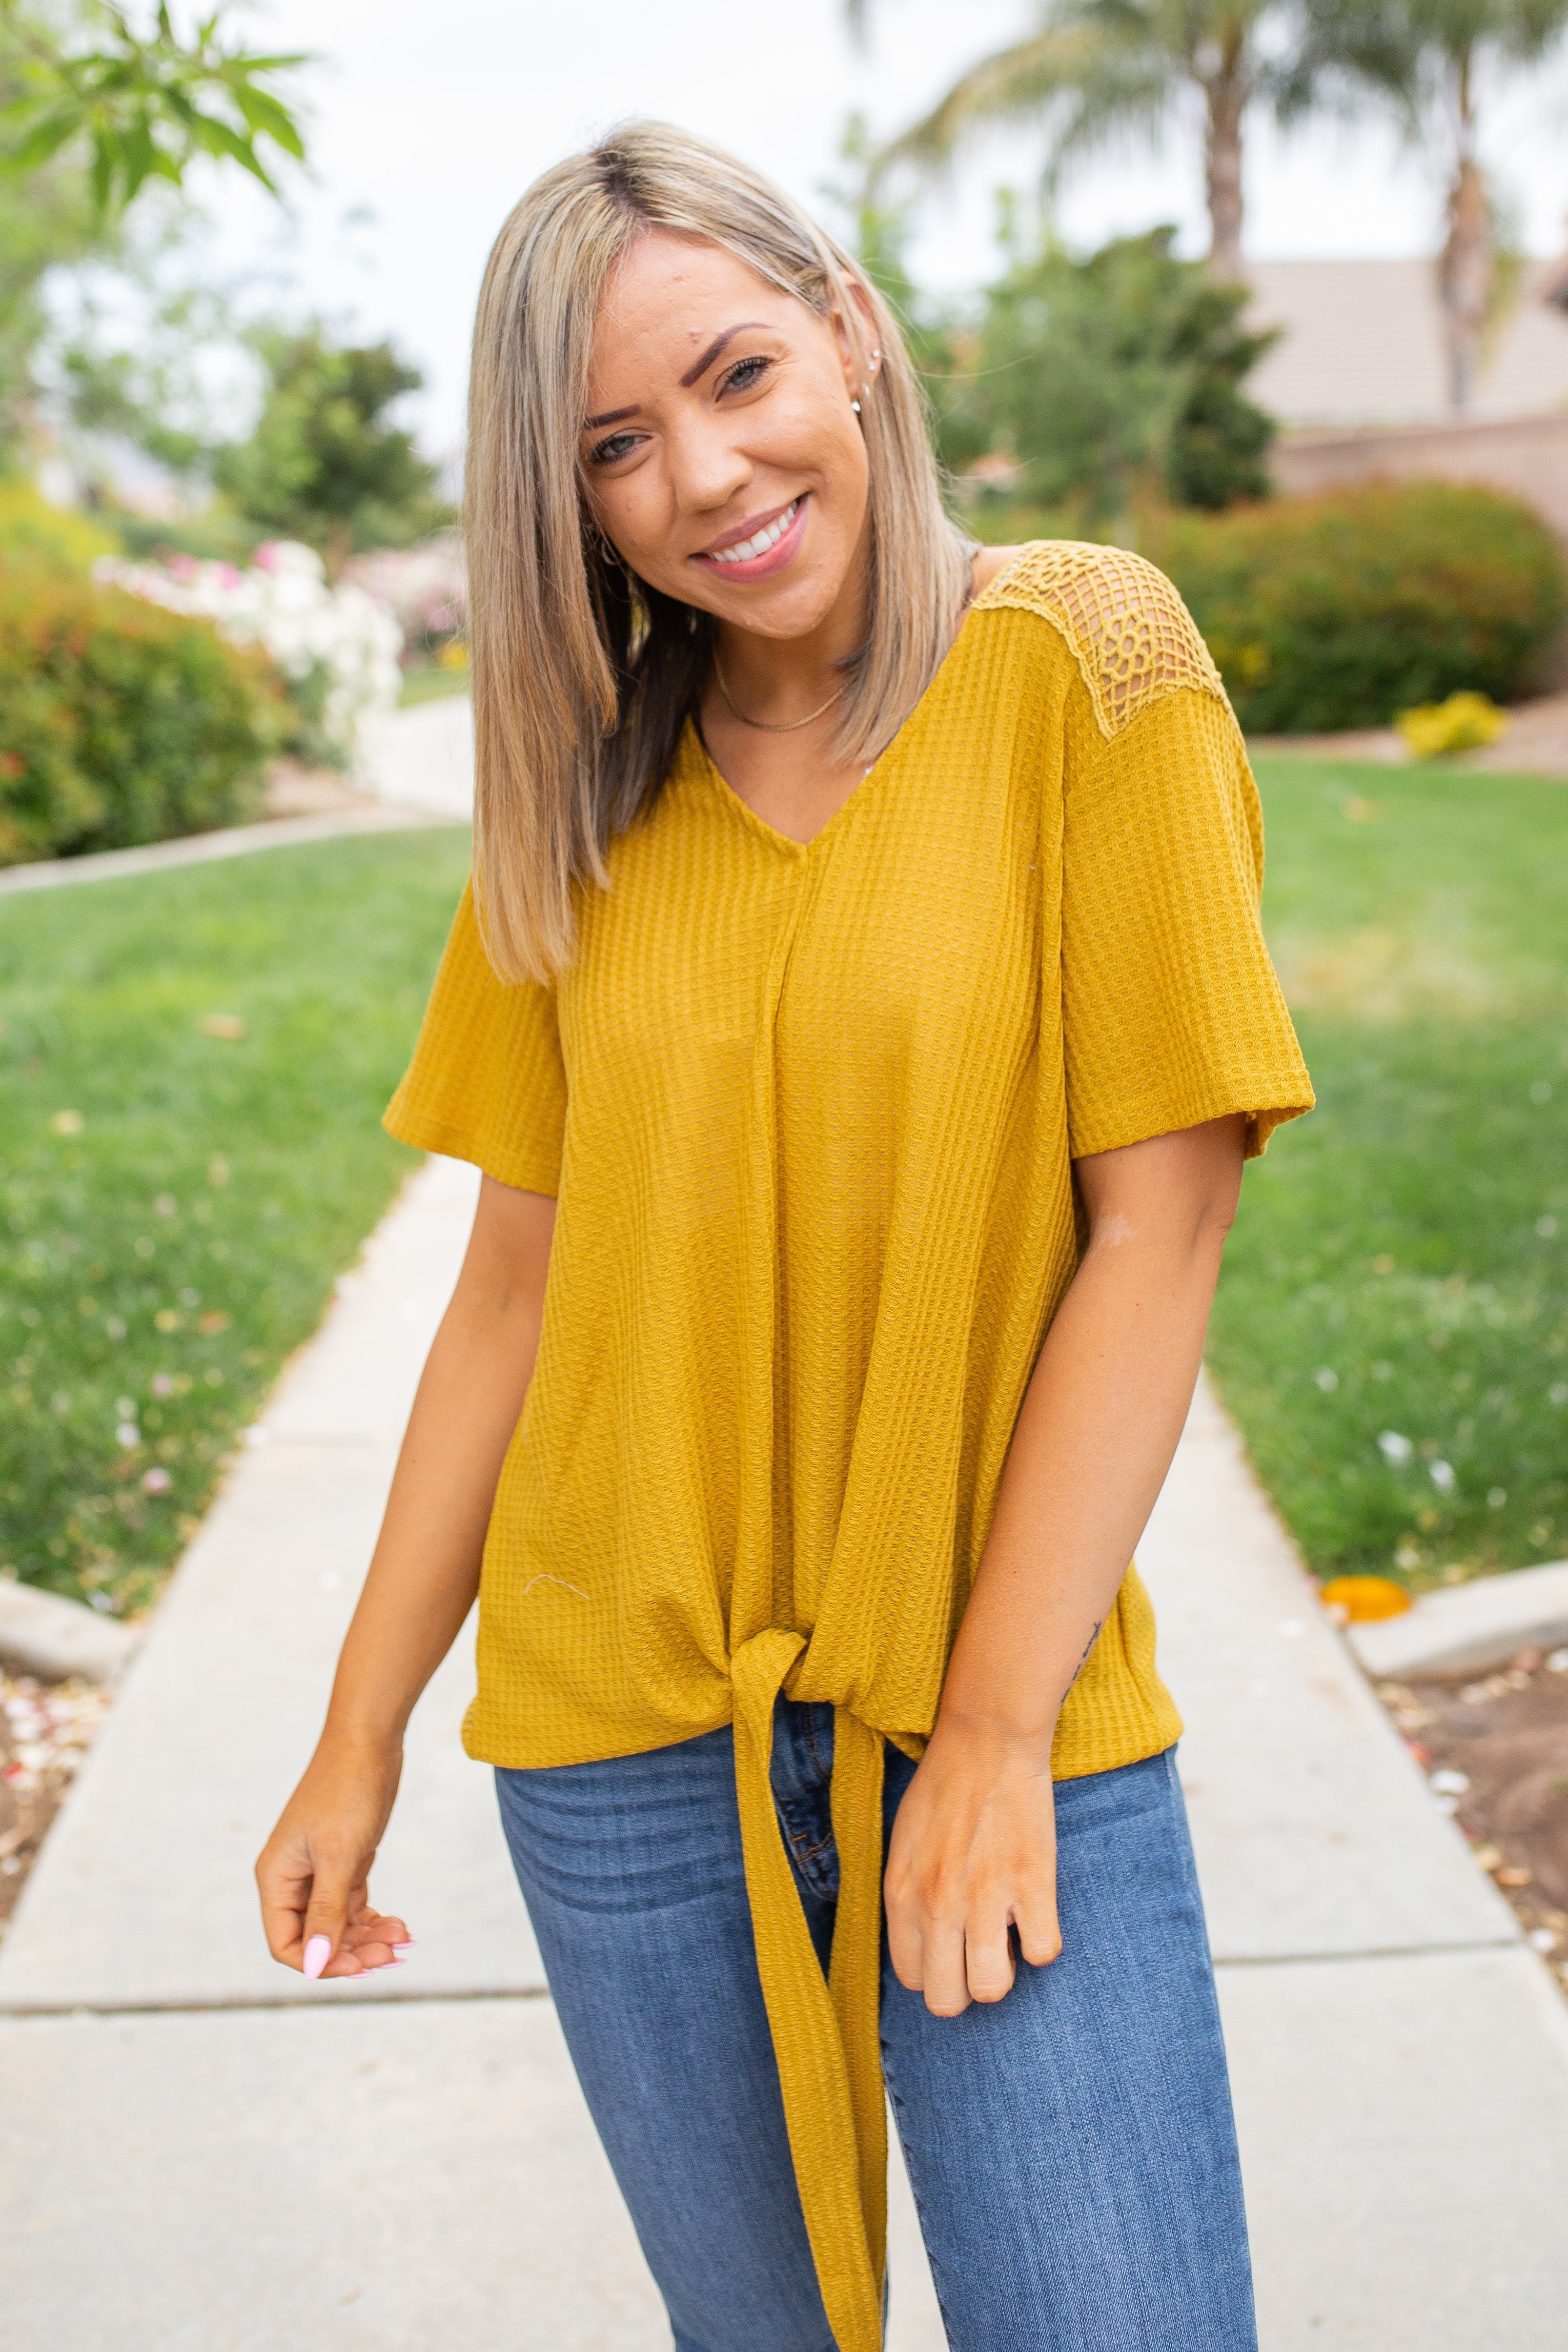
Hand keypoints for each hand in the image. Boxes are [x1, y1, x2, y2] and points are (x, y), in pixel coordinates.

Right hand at [255, 1734, 410, 1978]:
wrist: (369, 1741)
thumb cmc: (347, 1790)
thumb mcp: (339, 1855)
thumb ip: (327, 1911)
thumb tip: (316, 1963)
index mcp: (277, 1878)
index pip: (286, 1944)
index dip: (320, 1962)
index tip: (360, 1965)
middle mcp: (293, 1879)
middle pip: (316, 1938)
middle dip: (353, 1951)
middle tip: (394, 1953)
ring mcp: (319, 1870)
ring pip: (338, 1924)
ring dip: (368, 1938)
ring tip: (403, 1937)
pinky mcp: (344, 1861)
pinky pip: (353, 1905)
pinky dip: (373, 1919)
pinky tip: (398, 1924)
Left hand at [883, 1715, 1061, 2015]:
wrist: (987, 1741)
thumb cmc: (943, 1788)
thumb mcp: (903, 1843)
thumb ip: (908, 1897)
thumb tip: (924, 1946)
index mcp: (901, 1893)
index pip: (912, 1978)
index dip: (935, 1971)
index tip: (951, 1949)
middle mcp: (937, 1904)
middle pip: (947, 1999)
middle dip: (965, 1986)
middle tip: (979, 1953)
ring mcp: (985, 1897)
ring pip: (992, 1989)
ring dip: (1002, 1973)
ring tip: (1006, 1938)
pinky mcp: (1032, 1883)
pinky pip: (1042, 1953)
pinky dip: (1042, 1942)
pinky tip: (1034, 1914)